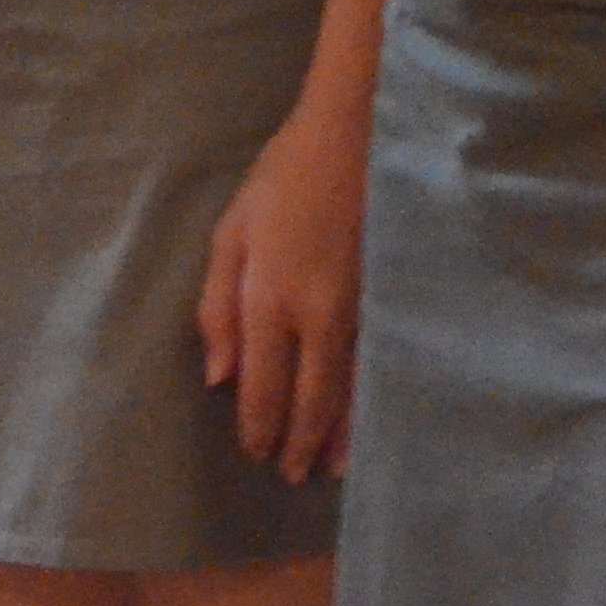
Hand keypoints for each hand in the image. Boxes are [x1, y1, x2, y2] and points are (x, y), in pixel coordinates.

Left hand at [200, 99, 366, 484]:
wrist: (358, 131)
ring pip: (349, 385)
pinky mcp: (389, 293)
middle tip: (292, 474)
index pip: (261, 384)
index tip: (254, 452)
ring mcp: (360, 304)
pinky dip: (371, 395)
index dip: (258, 426)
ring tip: (334, 468)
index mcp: (268, 296)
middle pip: (309, 396)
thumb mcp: (231, 232)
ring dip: (340, 431)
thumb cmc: (284, 176)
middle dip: (299, 441)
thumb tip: (219, 376)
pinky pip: (375, 358)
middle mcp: (316, 312)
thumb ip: (217, 306)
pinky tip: (372, 414)